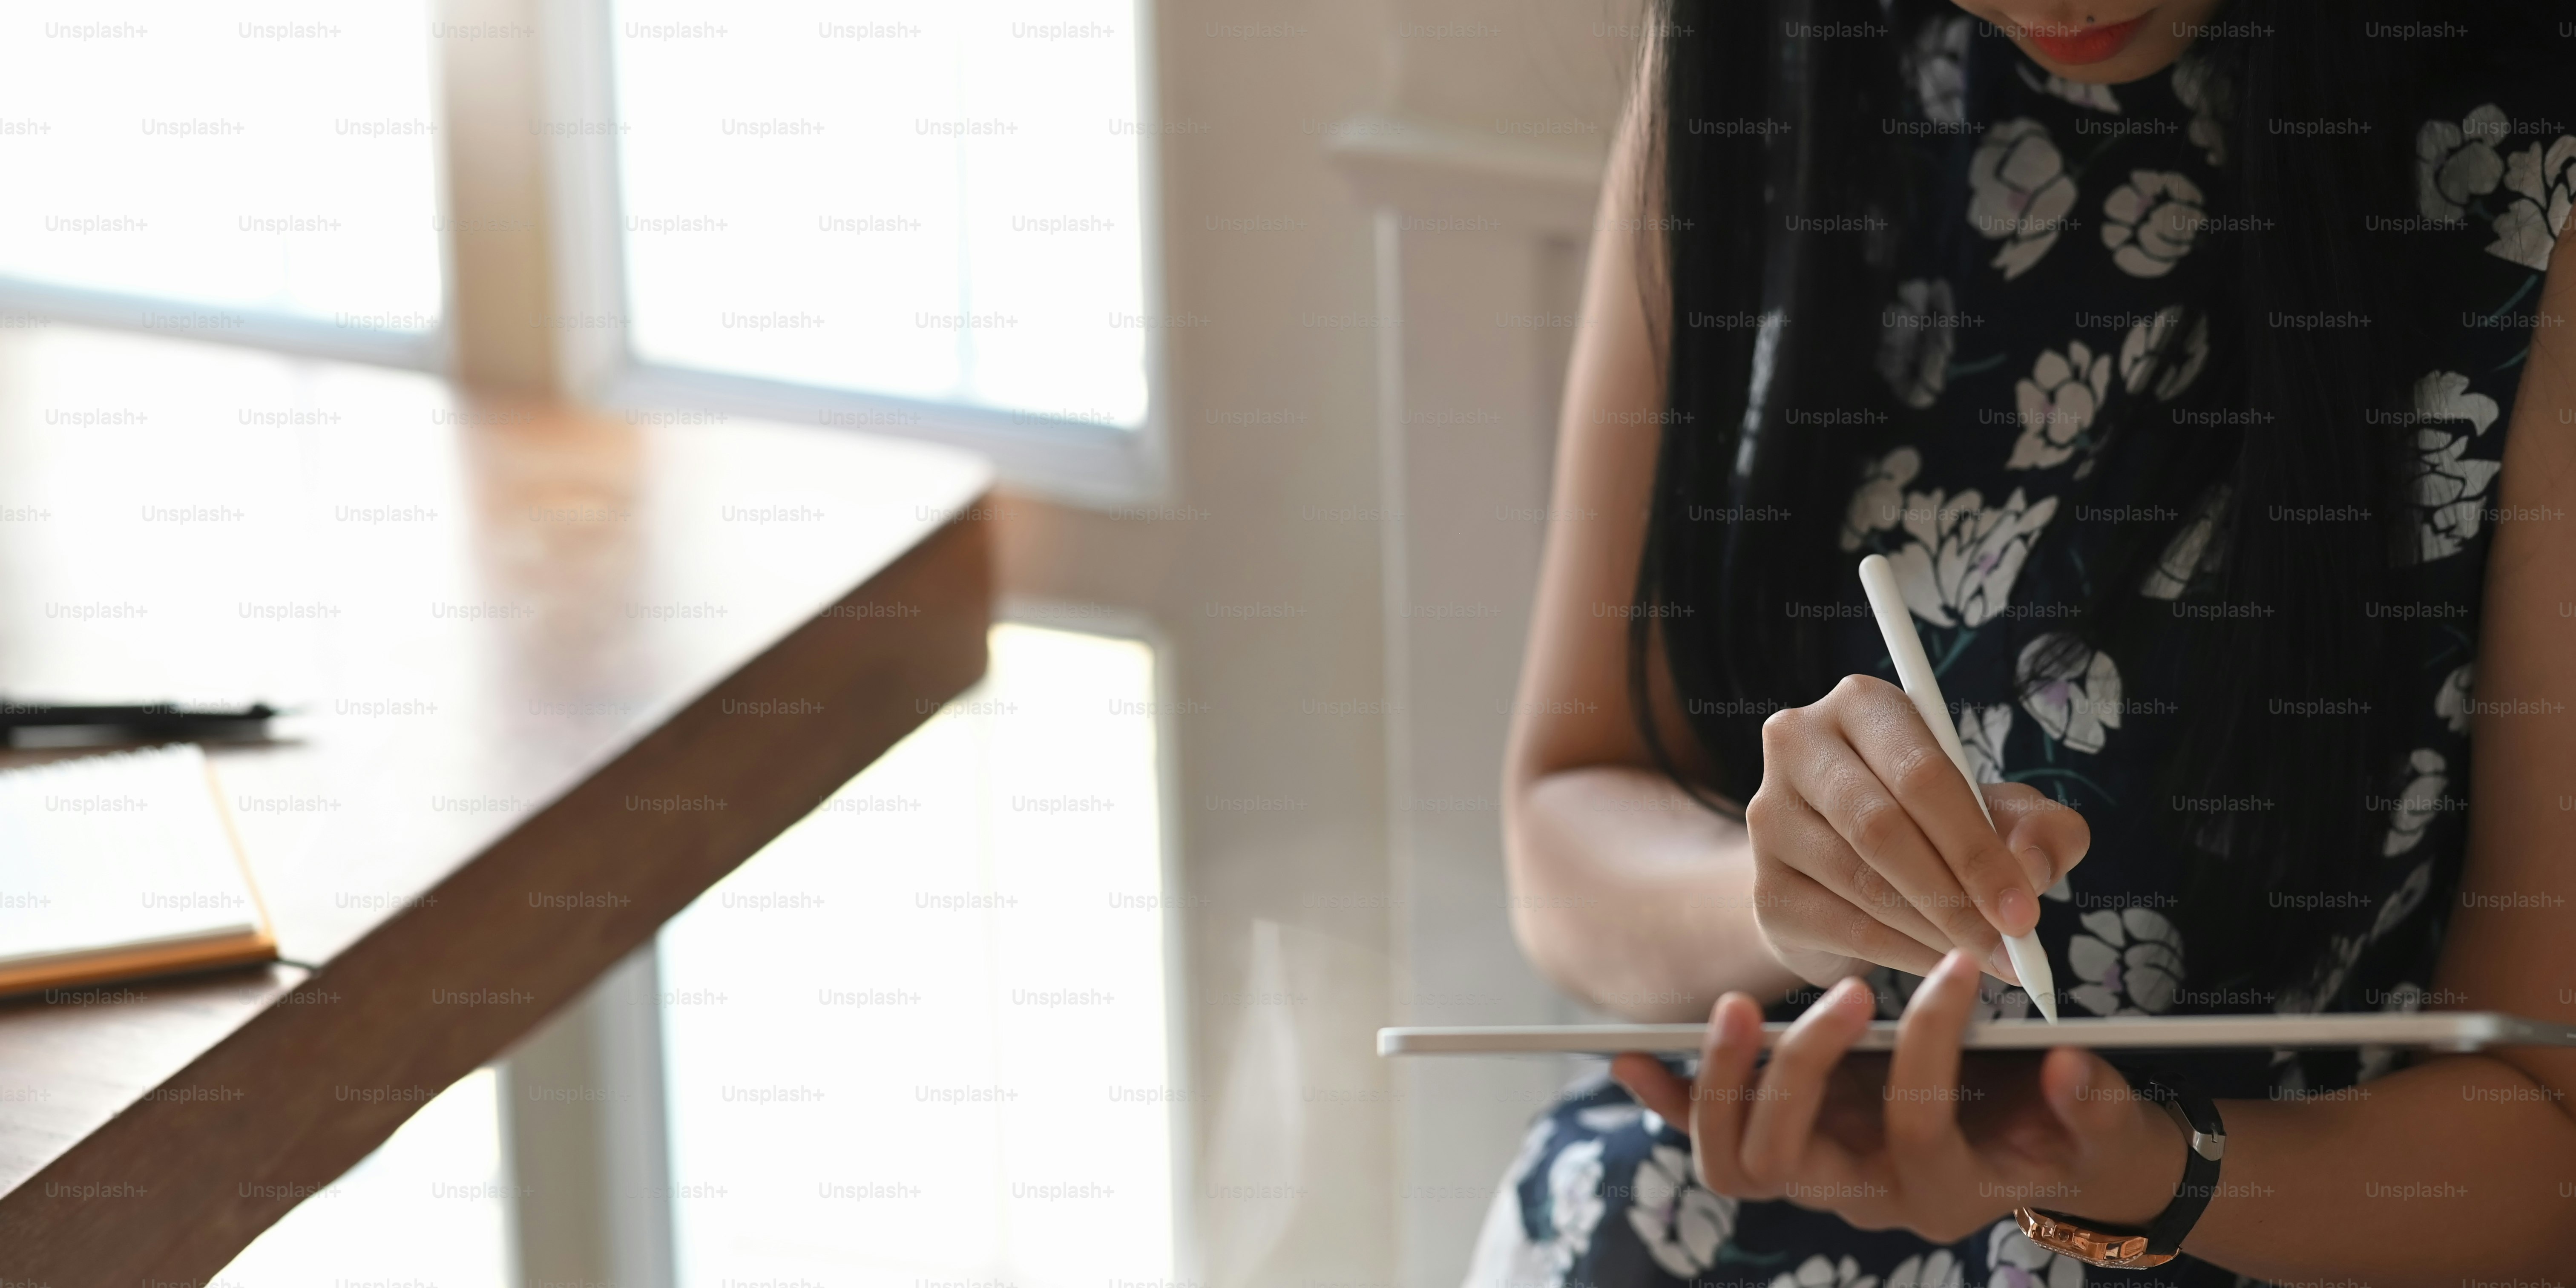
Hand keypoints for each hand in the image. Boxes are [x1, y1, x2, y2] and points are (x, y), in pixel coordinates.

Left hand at [1611, 951, 2188, 1244]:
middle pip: (1796, 1160)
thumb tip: (2073, 1071)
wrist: (2047, 1159)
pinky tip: (1630, 1060)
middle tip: (1838, 991)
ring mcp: (1822, 1178)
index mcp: (1946, 1193)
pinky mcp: (1792, 1149)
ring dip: (1722, 1086)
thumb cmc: (2070, 1131)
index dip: (1931, 1044)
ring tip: (1731, 1010)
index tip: (1953, 967)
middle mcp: (1870, 1199)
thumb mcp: (2100, 1123)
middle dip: (1804, 1071)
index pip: (1917, 1127)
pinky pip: (1713, 1139)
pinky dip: (1671, 1103)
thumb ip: (2093, 1104)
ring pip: (1738, 1163)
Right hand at [1748, 674, 2089, 986]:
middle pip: (1881, 827)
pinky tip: (1942, 963)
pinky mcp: (1765, 888)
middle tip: (2010, 946)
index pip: (1923, 774)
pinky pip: (1843, 929)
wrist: (1845, 872)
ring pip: (1862, 883)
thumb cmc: (1932, 825)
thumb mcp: (2001, 813)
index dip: (1978, 848)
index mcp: (1862, 705)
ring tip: (1986, 957)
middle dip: (1957, 897)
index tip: (2024, 911)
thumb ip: (2040, 828)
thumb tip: (2030, 866)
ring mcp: (1771, 818)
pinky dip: (1905, 955)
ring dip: (1936, 931)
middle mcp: (1799, 746)